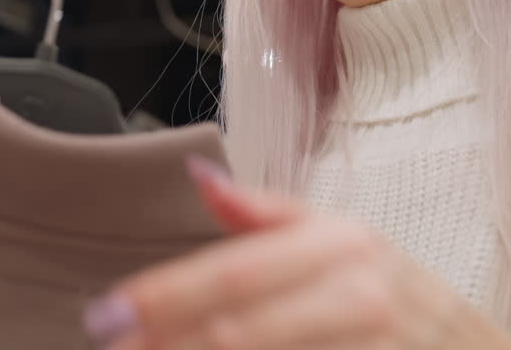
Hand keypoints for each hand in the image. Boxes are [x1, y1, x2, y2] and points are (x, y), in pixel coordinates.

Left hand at [83, 157, 510, 349]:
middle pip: (237, 328)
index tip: (105, 318)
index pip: (232, 272)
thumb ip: (270, 218)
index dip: (161, 298)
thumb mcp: (345, 244)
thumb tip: (200, 177)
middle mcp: (363, 291)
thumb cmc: (405, 308)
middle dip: (166, 344)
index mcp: (343, 243)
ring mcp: (382, 346)